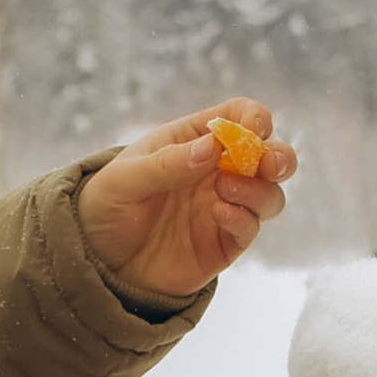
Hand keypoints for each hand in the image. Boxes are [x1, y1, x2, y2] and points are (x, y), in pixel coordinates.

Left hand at [76, 102, 295, 303]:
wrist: (97, 261)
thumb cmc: (107, 207)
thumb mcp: (125, 179)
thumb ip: (168, 163)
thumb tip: (213, 146)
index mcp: (194, 140)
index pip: (239, 115)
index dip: (254, 118)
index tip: (253, 130)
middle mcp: (217, 171)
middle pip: (269, 154)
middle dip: (278, 155)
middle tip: (268, 164)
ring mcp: (224, 206)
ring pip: (270, 194)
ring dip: (259, 190)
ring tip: (223, 191)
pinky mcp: (224, 242)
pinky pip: (251, 228)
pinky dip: (243, 219)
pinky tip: (217, 215)